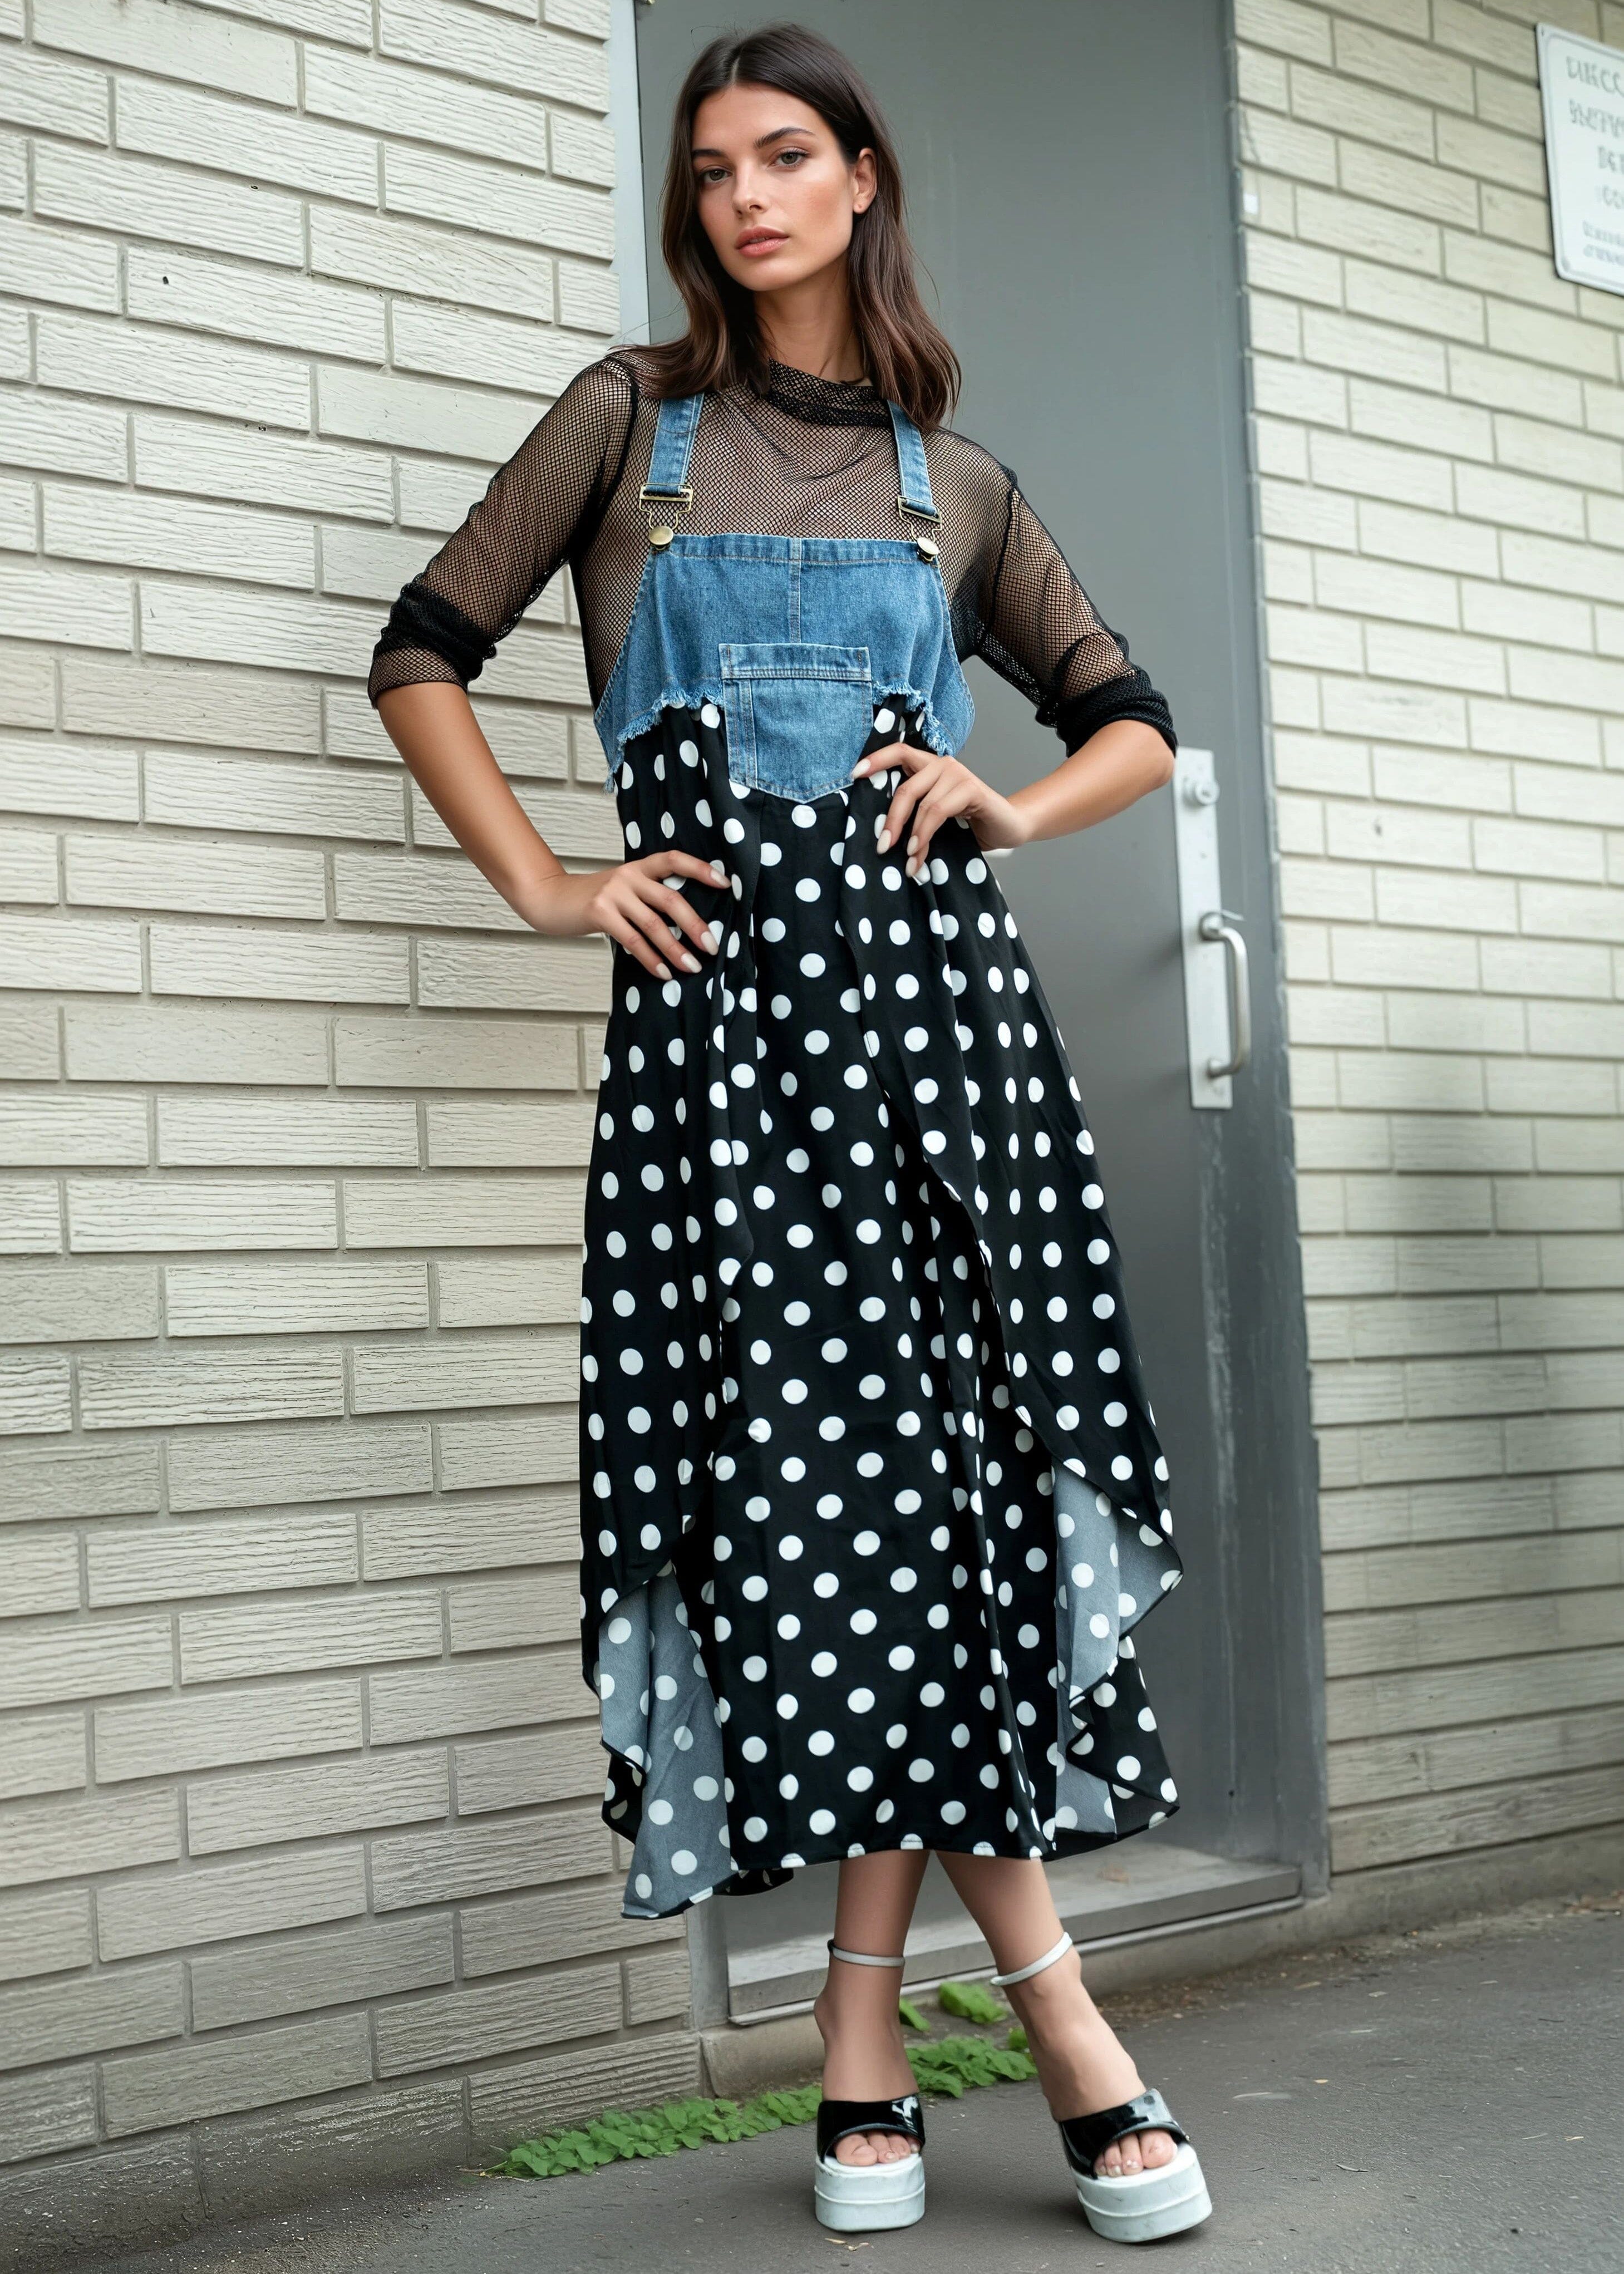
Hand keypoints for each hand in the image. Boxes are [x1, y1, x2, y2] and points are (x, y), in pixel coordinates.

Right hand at [517, 851, 728, 980]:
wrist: (549, 899)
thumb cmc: (592, 901)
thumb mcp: (622, 890)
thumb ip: (647, 898)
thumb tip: (686, 926)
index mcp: (638, 868)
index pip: (674, 860)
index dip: (700, 869)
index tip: (725, 882)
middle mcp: (628, 876)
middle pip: (670, 898)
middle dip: (695, 924)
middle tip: (712, 946)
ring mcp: (613, 893)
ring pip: (654, 924)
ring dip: (676, 949)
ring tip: (692, 967)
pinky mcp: (600, 912)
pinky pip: (633, 940)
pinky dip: (651, 959)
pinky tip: (663, 972)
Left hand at [851, 742, 1031, 876]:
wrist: (1007, 828)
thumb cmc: (968, 823)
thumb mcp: (934, 818)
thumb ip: (913, 817)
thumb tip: (883, 838)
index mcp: (929, 767)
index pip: (899, 751)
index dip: (876, 760)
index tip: (854, 774)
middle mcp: (942, 764)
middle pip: (905, 788)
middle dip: (891, 820)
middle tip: (882, 846)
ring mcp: (958, 774)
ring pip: (922, 804)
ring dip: (912, 836)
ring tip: (908, 860)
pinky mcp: (972, 789)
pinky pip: (938, 811)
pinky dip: (925, 833)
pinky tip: (918, 851)